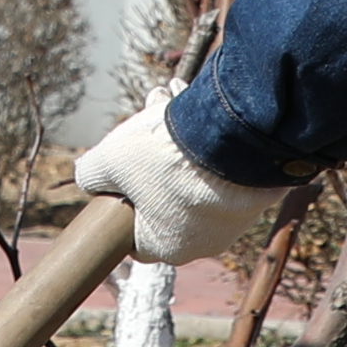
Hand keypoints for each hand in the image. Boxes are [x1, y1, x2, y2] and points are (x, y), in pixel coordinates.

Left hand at [74, 94, 290, 266]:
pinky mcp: (258, 194)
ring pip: (196, 180)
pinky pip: (227, 169)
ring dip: (181, 145)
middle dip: (151, 162)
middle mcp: (204, 243)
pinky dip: (212, 144)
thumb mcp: (109, 161)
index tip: (121, 177)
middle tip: (146, 122)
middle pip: (165, 200)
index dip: (125, 205)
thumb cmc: (164, 158)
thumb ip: (91, 173)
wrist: (235, 139)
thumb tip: (87, 176)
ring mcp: (235, 220)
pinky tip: (199, 108)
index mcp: (165, 247)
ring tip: (170, 98)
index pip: (136, 237)